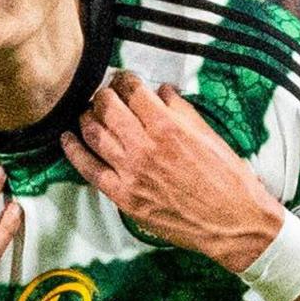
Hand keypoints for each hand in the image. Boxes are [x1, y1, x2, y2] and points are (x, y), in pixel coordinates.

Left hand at [60, 70, 284, 269]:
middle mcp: (144, 147)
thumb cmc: (227, 178)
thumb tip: (161, 92)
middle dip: (104, 95)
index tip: (124, 79)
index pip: (133, 91)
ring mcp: (130, 173)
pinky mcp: (124, 196)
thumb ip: (180, 110)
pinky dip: (74, 151)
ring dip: (87, 117)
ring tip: (88, 112)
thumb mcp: (208, 134)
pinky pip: (89, 170)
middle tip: (106, 94)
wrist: (232, 221)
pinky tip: (67, 138)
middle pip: (107, 108)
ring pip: (94, 134)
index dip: (125, 79)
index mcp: (167, 127)